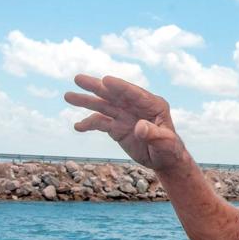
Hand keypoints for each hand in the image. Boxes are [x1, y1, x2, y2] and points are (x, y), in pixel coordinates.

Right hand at [64, 74, 188, 171]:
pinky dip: (89, 124)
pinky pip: (100, 123)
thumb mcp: (167, 143)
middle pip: (114, 94)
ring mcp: (125, 116)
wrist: (164, 160)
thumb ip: (154, 135)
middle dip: (97, 87)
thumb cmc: (170, 150)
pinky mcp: (117, 127)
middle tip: (78, 79)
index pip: (134, 93)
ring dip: (86, 101)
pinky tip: (78, 126)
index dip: (120, 87)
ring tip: (68, 96)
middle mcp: (136, 107)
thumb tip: (140, 127)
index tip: (105, 80)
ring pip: (103, 106)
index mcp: (152, 105)